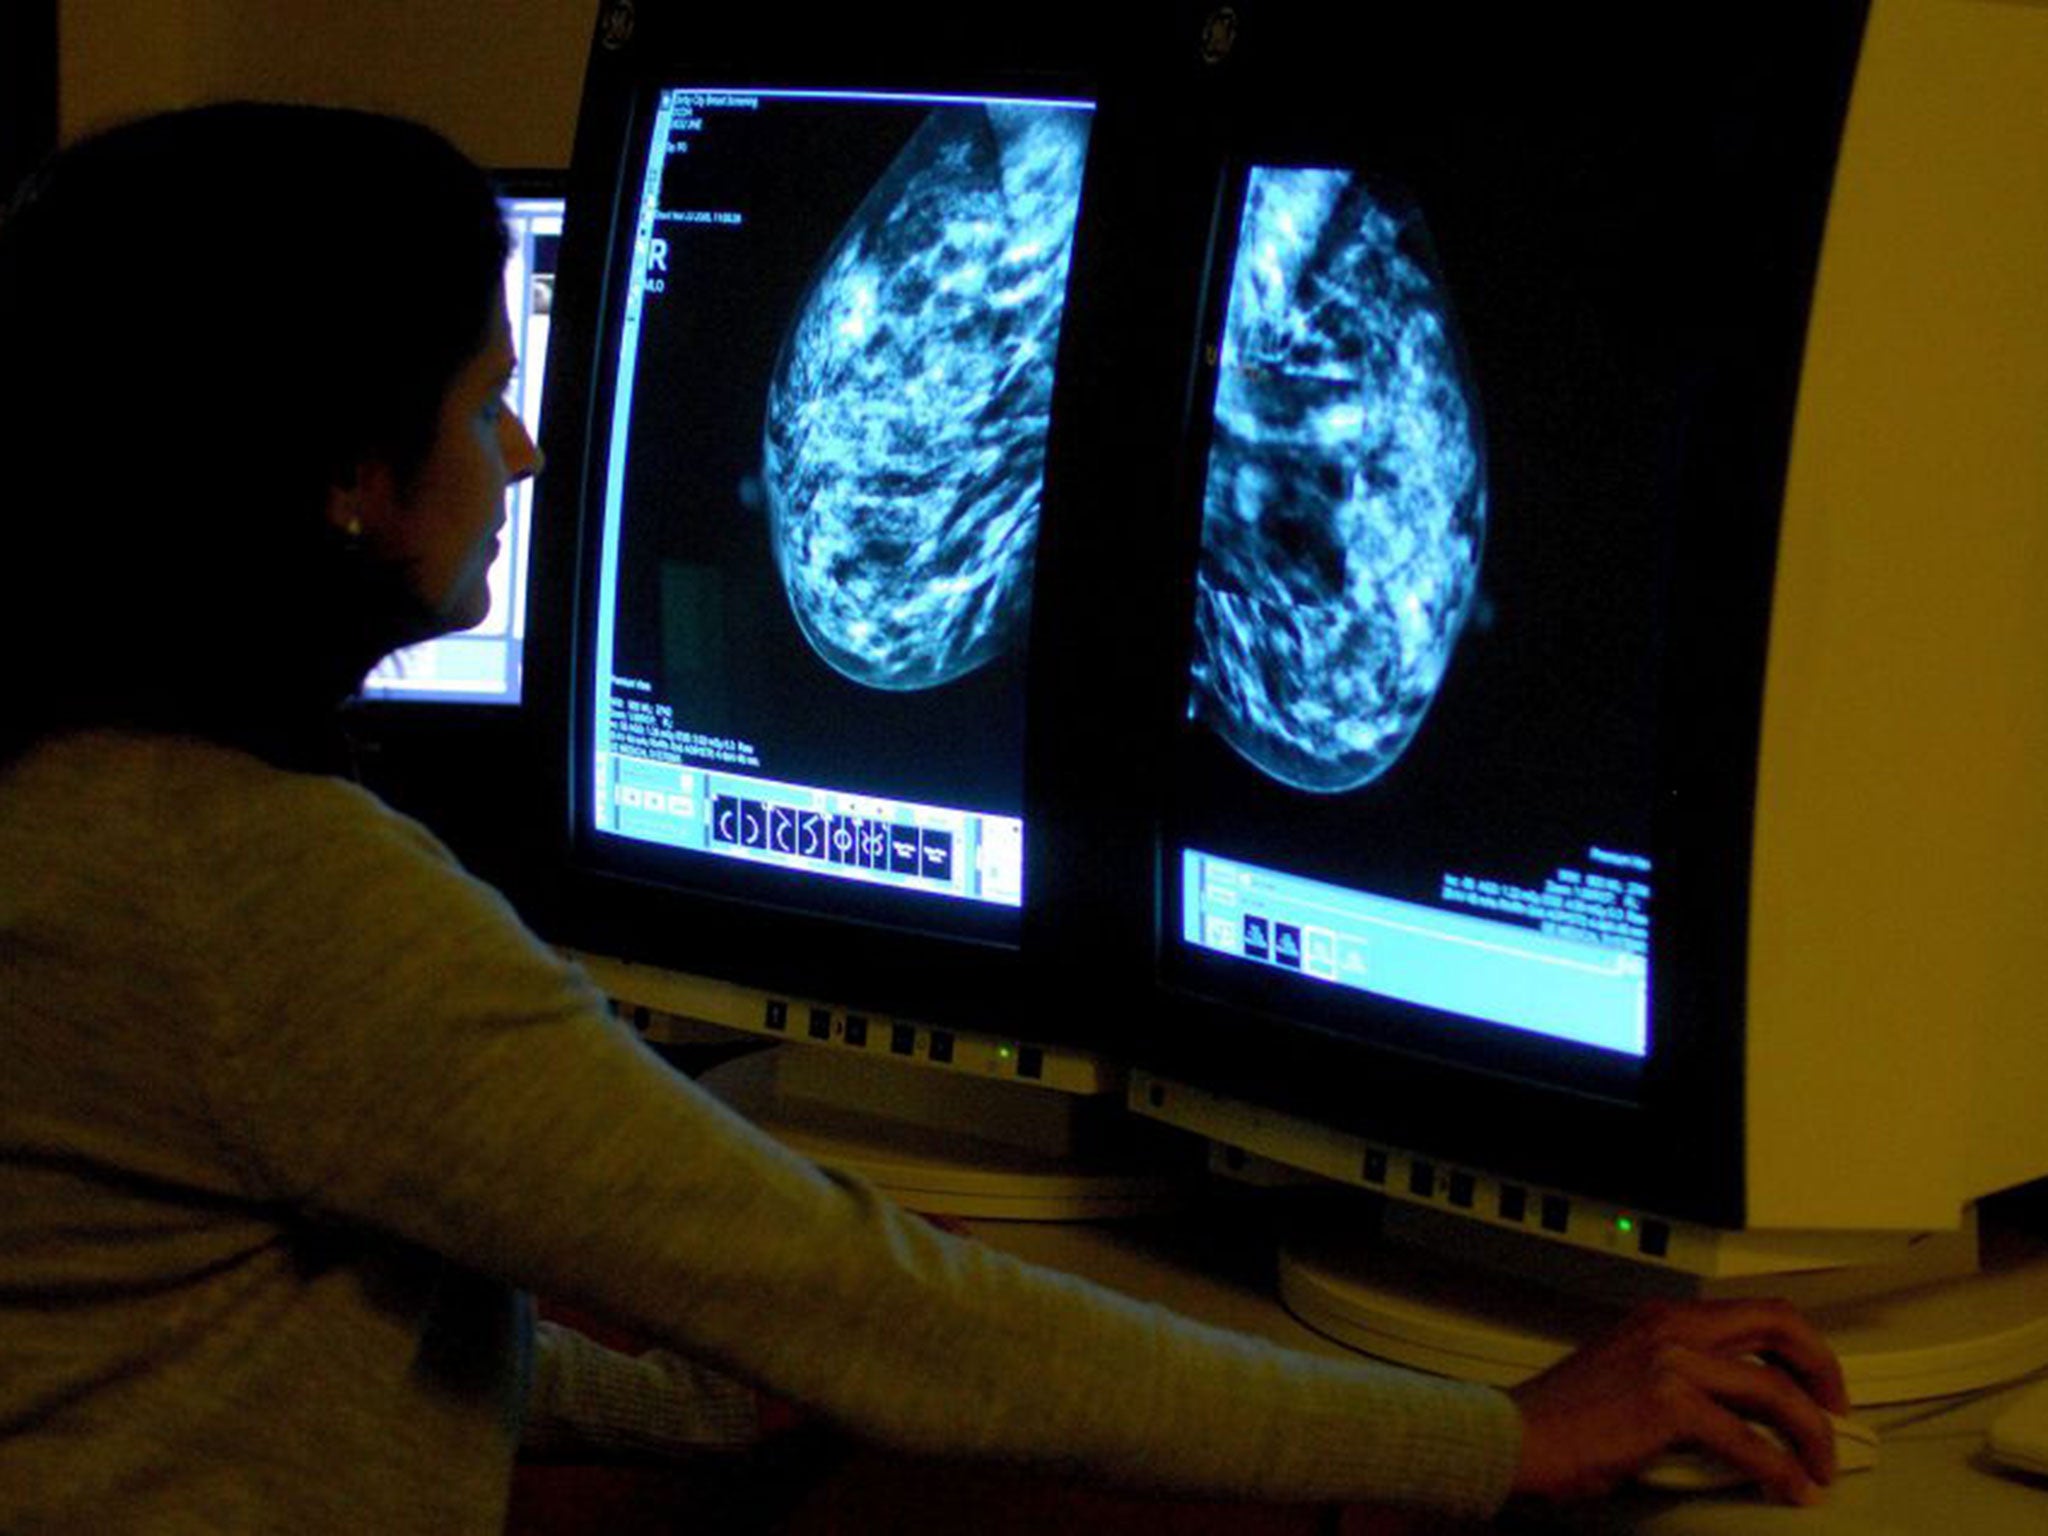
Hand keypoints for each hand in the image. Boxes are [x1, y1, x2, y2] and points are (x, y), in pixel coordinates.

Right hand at [1507, 1299, 1849, 1505]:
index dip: (1800, 1345)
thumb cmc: (1560, 1416)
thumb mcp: (1626, 1372)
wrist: (1514, 1435)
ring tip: (1820, 1465)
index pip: (1753, 1310)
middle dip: (1823, 1370)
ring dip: (1812, 1434)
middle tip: (1837, 1411)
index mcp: (1661, 1316)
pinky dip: (1780, 1469)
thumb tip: (1735, 1410)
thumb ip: (1678, 1373)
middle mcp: (1670, 1328)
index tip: (1815, 1381)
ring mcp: (1671, 1362)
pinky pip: (1750, 1441)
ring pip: (1775, 1389)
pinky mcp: (1668, 1406)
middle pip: (1778, 1326)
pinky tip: (1788, 1486)